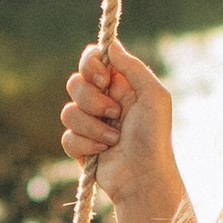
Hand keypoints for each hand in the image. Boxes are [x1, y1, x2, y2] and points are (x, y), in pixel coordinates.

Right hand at [62, 43, 177, 212]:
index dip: (90, 66)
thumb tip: (111, 46)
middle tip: (114, 113)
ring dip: (92, 126)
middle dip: (91, 99)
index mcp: (120, 86)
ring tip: (114, 138)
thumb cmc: (155, 137)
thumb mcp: (154, 96)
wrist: (144, 177)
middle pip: (74, 83)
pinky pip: (67, 137)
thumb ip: (133, 67)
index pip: (91, 61)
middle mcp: (103, 101)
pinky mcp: (80, 147)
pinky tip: (103, 152)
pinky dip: (85, 144)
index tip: (103, 80)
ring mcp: (89, 124)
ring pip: (68, 112)